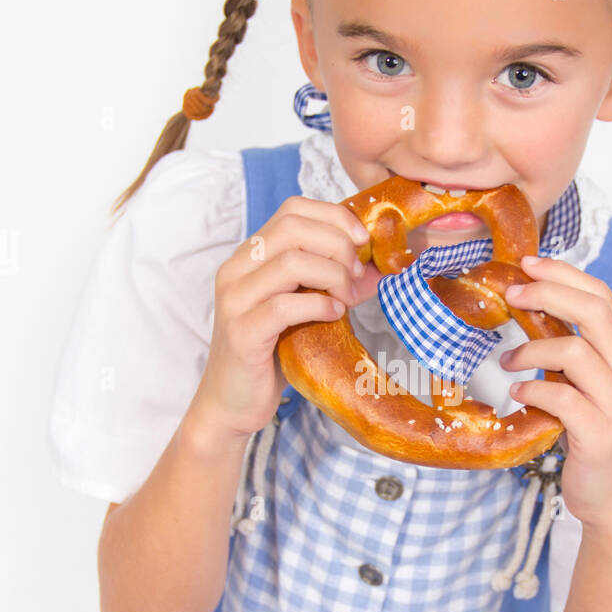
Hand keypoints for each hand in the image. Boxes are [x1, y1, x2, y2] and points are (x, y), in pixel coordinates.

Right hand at [189, 196, 380, 447]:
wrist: (233, 402)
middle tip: (357, 276)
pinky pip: (285, 306)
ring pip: (291, 262)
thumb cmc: (272, 353)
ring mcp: (235, 299)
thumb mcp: (306, 309)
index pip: (292, 209)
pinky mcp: (241, 331)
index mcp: (250, 255)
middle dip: (338, 246)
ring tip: (347, 299)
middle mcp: (236, 269)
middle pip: (293, 228)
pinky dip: (319, 306)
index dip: (334, 217)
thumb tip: (378, 268)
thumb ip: (334, 283)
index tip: (362, 241)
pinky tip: (334, 316)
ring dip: (333, 276)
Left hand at [501, 254, 611, 544]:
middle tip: (509, 296)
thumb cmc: (595, 433)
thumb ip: (575, 349)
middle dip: (546, 294)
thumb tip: (532, 306)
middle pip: (593, 310)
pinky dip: (533, 390)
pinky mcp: (601, 433)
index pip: (601, 296)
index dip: (563, 274)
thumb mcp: (591, 384)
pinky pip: (563, 398)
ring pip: (576, 350)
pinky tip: (517, 394)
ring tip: (506, 362)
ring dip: (532, 349)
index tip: (527, 265)